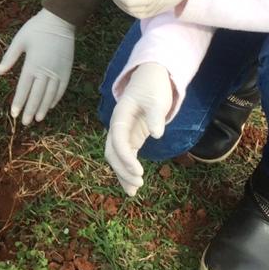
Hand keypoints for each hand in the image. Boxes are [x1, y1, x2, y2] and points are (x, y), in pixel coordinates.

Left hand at [0, 9, 75, 123]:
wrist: (60, 20)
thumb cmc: (36, 29)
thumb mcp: (19, 40)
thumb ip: (9, 58)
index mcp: (32, 64)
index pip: (24, 88)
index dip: (19, 102)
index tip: (14, 114)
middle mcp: (45, 71)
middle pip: (37, 95)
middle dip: (30, 110)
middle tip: (24, 122)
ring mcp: (58, 71)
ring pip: (50, 95)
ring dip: (43, 108)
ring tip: (37, 119)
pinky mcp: (66, 70)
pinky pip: (62, 88)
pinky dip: (56, 98)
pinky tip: (51, 106)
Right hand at [104, 62, 172, 196]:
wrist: (151, 77)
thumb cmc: (153, 87)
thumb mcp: (157, 99)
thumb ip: (155, 116)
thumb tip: (157, 134)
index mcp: (120, 116)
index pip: (118, 140)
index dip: (126, 158)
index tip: (139, 172)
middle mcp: (118, 126)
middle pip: (112, 152)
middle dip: (122, 169)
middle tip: (137, 184)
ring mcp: (124, 132)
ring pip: (116, 157)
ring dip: (122, 174)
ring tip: (133, 192)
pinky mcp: (132, 137)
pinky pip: (126, 156)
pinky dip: (128, 169)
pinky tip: (133, 183)